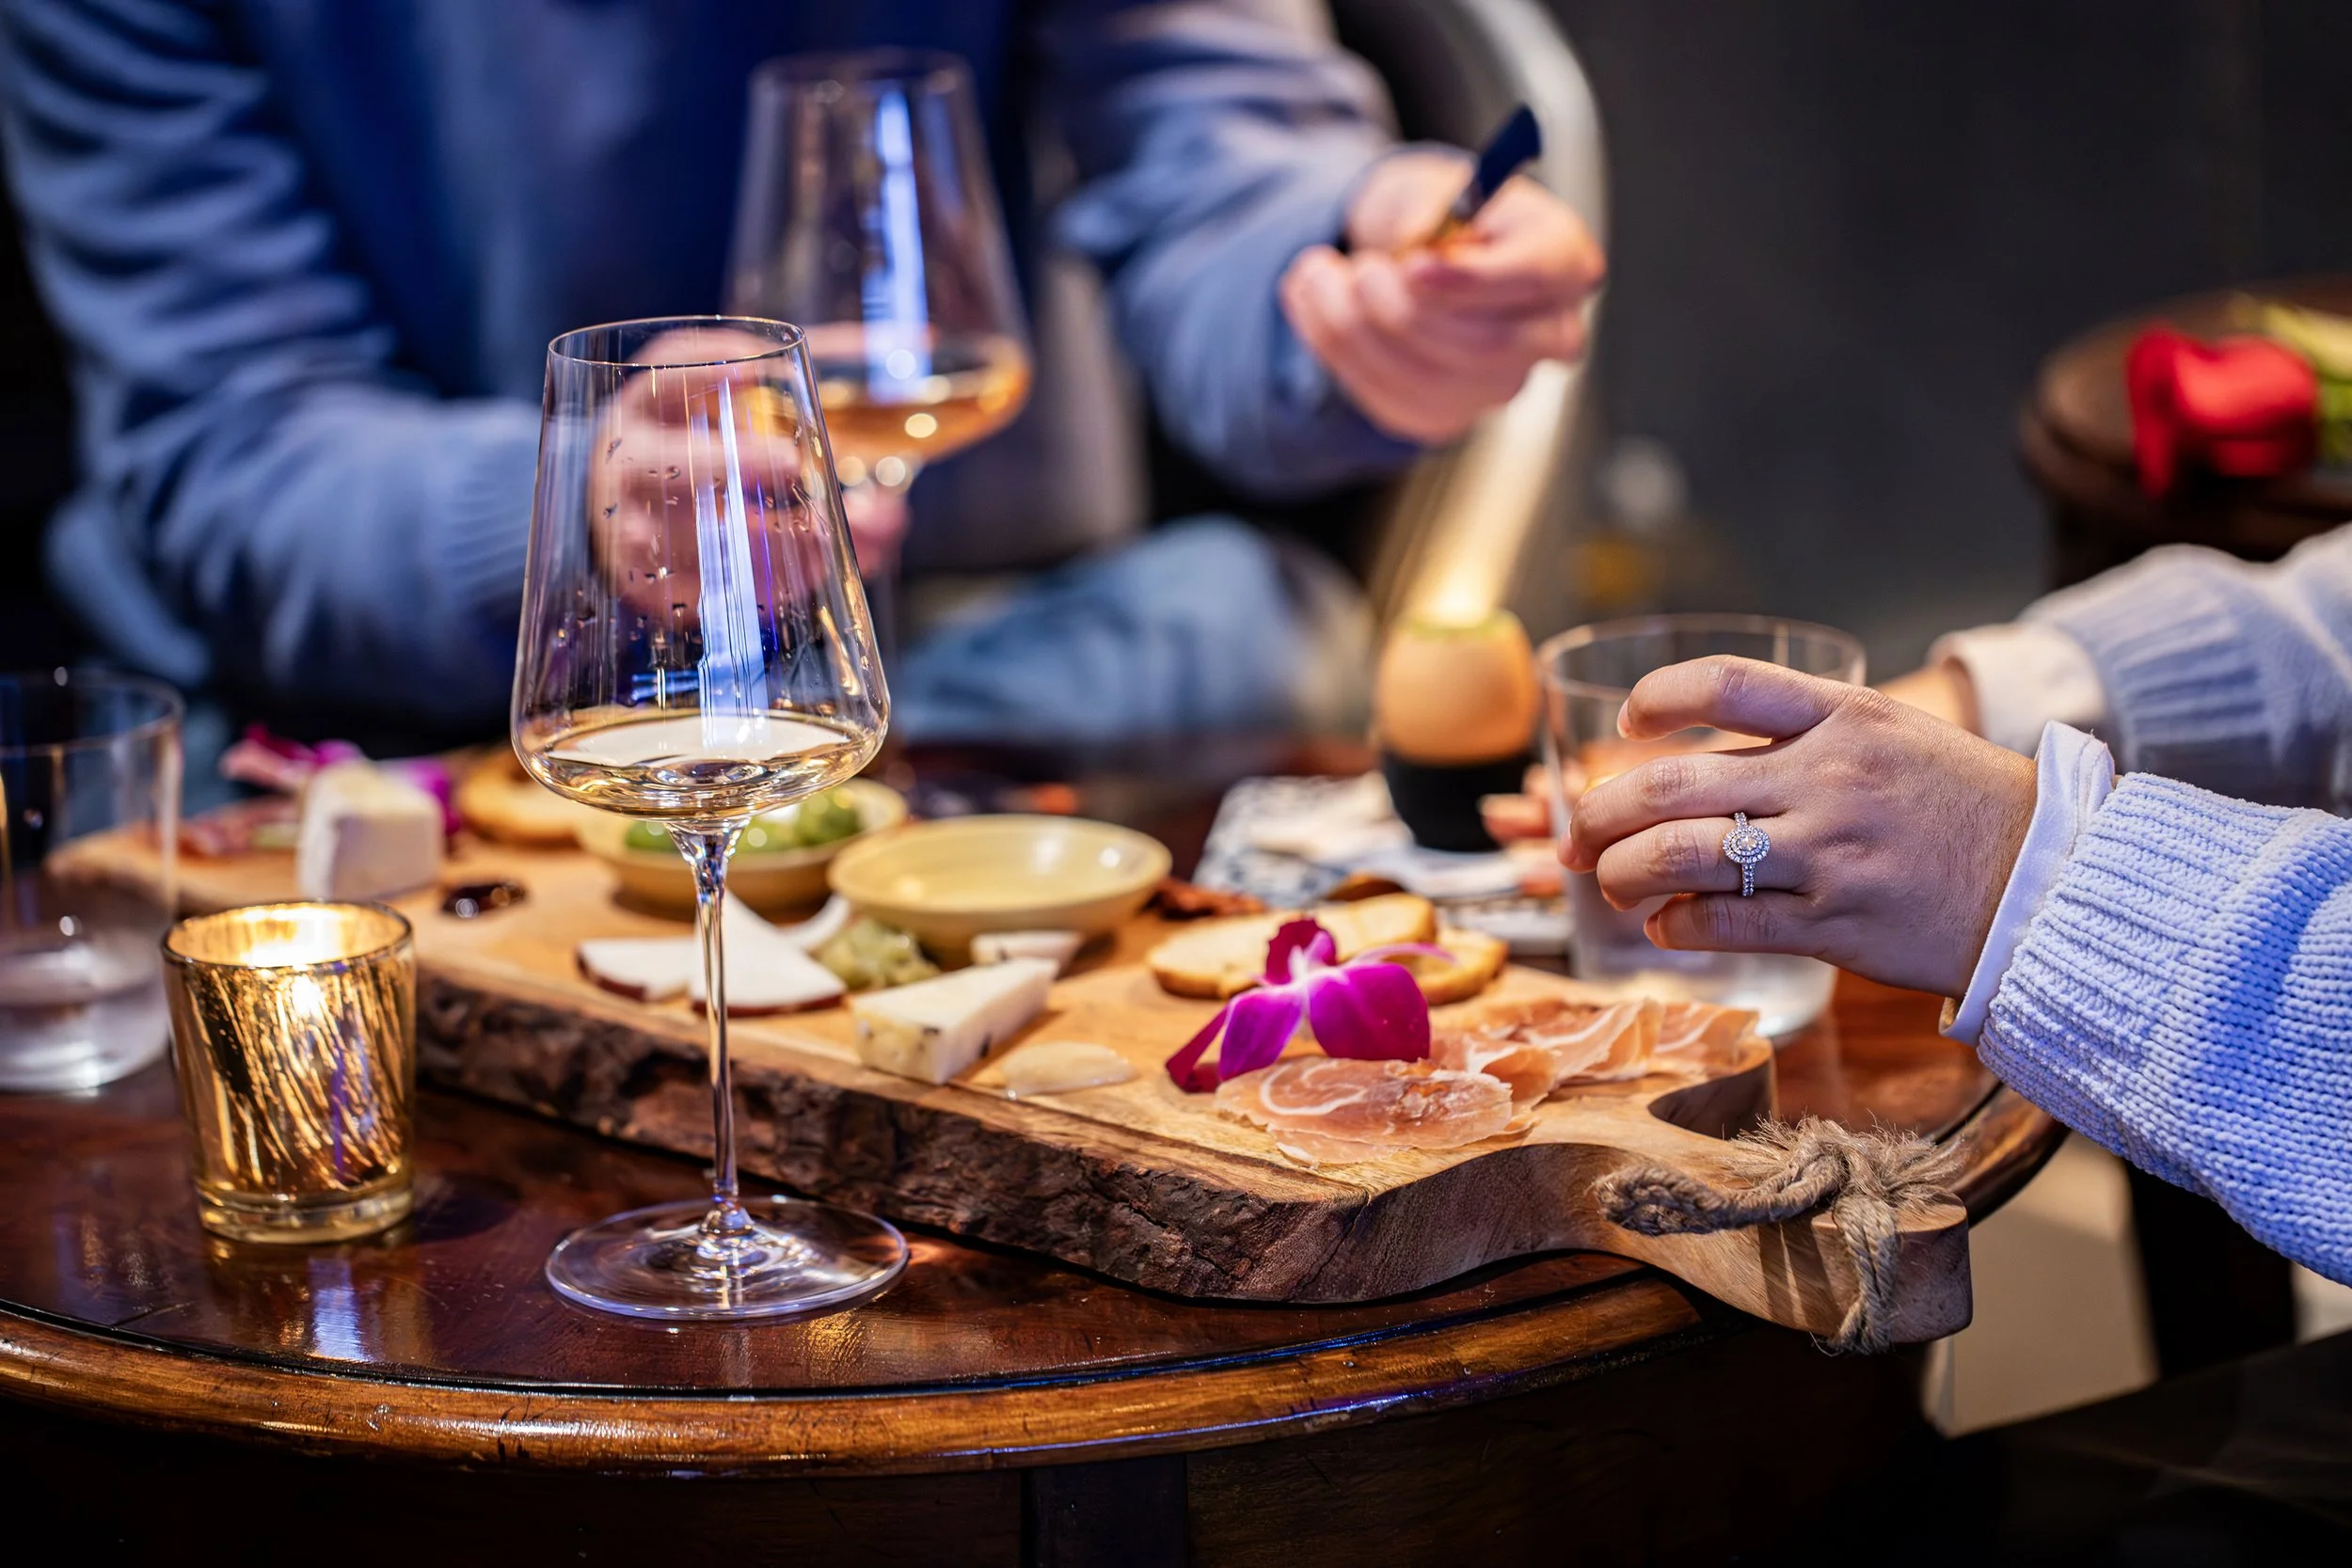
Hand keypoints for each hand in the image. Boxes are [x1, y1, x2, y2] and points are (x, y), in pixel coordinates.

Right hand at [591, 327, 904, 611]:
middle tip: (789, 465)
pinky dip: (745, 591)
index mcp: (650, 407)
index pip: (660, 374)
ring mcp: (630, 528)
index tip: (753, 369)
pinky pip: (687, 594)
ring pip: (673, 537)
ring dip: (751, 541)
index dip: (700, 367)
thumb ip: (829, 373)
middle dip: (721, 464)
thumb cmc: (715, 445)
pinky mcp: (646, 587)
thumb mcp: (755, 400)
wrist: (633, 515)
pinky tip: (798, 583)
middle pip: (656, 462)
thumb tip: (923, 338)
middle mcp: (628, 464)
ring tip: (822, 542)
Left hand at [1279, 151, 1603, 443]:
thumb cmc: (1440, 212)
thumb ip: (1429, 205)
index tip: (1411, 263)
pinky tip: (1316, 307)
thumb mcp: (1434, 183)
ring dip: (1353, 329)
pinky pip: (1392, 400)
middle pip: (1483, 345)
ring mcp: (1501, 382)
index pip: (1535, 278)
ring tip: (1317, 274)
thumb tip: (1416, 240)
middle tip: (1356, 268)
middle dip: (1402, 310)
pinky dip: (1339, 353)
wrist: (1414, 252)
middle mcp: (1548, 332)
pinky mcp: (1450, 413)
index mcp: (1563, 260)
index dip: (1469, 279)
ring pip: (1429, 379)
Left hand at [1560, 657, 2035, 997]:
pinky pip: (1722, 922)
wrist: (2053, 884)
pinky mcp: (1833, 924)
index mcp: (1844, 718)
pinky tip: (1665, 925)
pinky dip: (1674, 925)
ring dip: (1623, 872)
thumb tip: (1697, 762)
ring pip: (1682, 855)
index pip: (1723, 685)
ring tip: (1612, 882)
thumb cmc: (1967, 809)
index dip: (1656, 699)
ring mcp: (1829, 853)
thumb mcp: (1896, 738)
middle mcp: (1829, 778)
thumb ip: (1806, 737)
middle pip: (1672, 785)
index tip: (1627, 725)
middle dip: (1601, 812)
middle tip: (1579, 834)